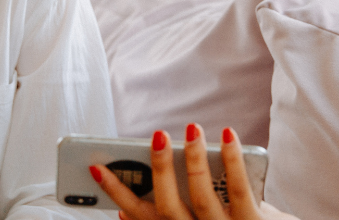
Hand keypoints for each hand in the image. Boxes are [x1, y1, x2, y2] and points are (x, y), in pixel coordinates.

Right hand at [91, 124, 298, 219]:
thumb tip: (124, 212)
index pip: (140, 216)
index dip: (116, 193)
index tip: (98, 168)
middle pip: (168, 207)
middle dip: (160, 170)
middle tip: (158, 136)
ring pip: (203, 198)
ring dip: (194, 160)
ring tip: (192, 128)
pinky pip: (240, 190)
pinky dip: (232, 160)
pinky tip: (227, 135)